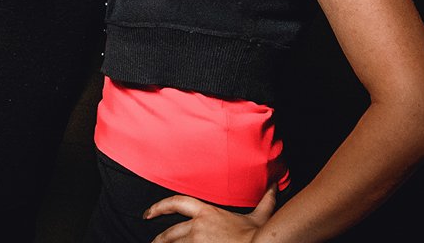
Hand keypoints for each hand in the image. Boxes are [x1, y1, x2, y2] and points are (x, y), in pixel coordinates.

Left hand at [145, 184, 275, 242]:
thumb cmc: (257, 234)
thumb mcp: (260, 215)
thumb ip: (265, 200)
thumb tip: (275, 186)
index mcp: (207, 213)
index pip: (177, 203)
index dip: (160, 206)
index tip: (149, 212)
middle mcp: (198, 227)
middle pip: (170, 232)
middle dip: (159, 238)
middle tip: (152, 242)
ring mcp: (197, 242)